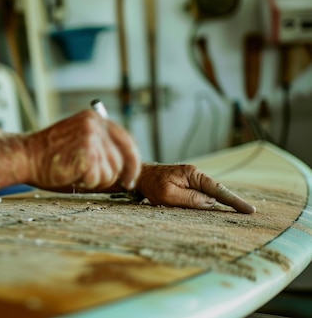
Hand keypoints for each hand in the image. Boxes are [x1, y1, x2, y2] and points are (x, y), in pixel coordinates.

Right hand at [24, 110, 141, 190]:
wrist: (25, 156)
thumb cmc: (50, 156)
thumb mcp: (79, 142)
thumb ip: (101, 146)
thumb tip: (129, 169)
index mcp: (95, 118)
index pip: (126, 141)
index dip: (132, 163)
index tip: (130, 180)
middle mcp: (95, 124)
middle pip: (120, 161)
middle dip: (108, 175)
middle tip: (86, 177)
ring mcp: (91, 136)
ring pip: (111, 172)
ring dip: (95, 179)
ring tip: (74, 171)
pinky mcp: (87, 152)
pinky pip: (98, 178)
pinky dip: (86, 182)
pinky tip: (71, 174)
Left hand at [137, 164, 255, 213]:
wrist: (140, 176)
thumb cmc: (152, 184)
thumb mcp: (169, 194)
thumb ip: (190, 199)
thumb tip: (210, 203)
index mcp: (193, 175)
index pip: (218, 190)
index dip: (234, 201)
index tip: (250, 210)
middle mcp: (196, 176)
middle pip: (217, 193)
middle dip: (231, 203)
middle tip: (248, 213)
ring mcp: (192, 181)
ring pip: (209, 196)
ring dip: (217, 205)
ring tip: (232, 213)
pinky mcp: (188, 186)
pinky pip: (201, 197)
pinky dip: (207, 204)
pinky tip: (213, 211)